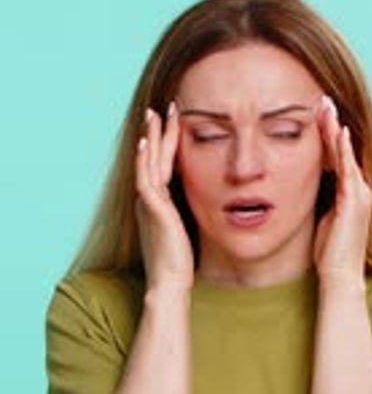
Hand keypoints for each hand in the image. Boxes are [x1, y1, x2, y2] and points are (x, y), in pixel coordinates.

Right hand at [135, 102, 194, 290]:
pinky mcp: (152, 210)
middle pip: (151, 159)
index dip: (164, 146)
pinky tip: (144, 143)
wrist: (169, 283)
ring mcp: (148, 205)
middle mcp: (149, 201)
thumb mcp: (184, 233)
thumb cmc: (178, 265)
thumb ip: (187, 217)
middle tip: (159, 110)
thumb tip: (206, 207)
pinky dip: (144, 160)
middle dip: (155, 134)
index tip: (170, 125)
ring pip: (147, 163)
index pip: (160, 167)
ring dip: (150, 138)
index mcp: (156, 205)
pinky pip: (146, 179)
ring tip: (154, 116)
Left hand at [313, 96, 371, 285]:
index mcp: (351, 194)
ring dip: (335, 129)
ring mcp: (360, 194)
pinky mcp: (355, 201)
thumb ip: (319, 202)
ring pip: (346, 153)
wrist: (341, 276)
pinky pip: (348, 168)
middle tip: (322, 100)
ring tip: (326, 107)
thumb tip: (301, 191)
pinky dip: (342, 149)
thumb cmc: (330, 255)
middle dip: (332, 124)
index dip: (327, 135)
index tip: (316, 114)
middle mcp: (360, 190)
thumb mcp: (322, 221)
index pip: (337, 157)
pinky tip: (336, 131)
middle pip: (343, 149)